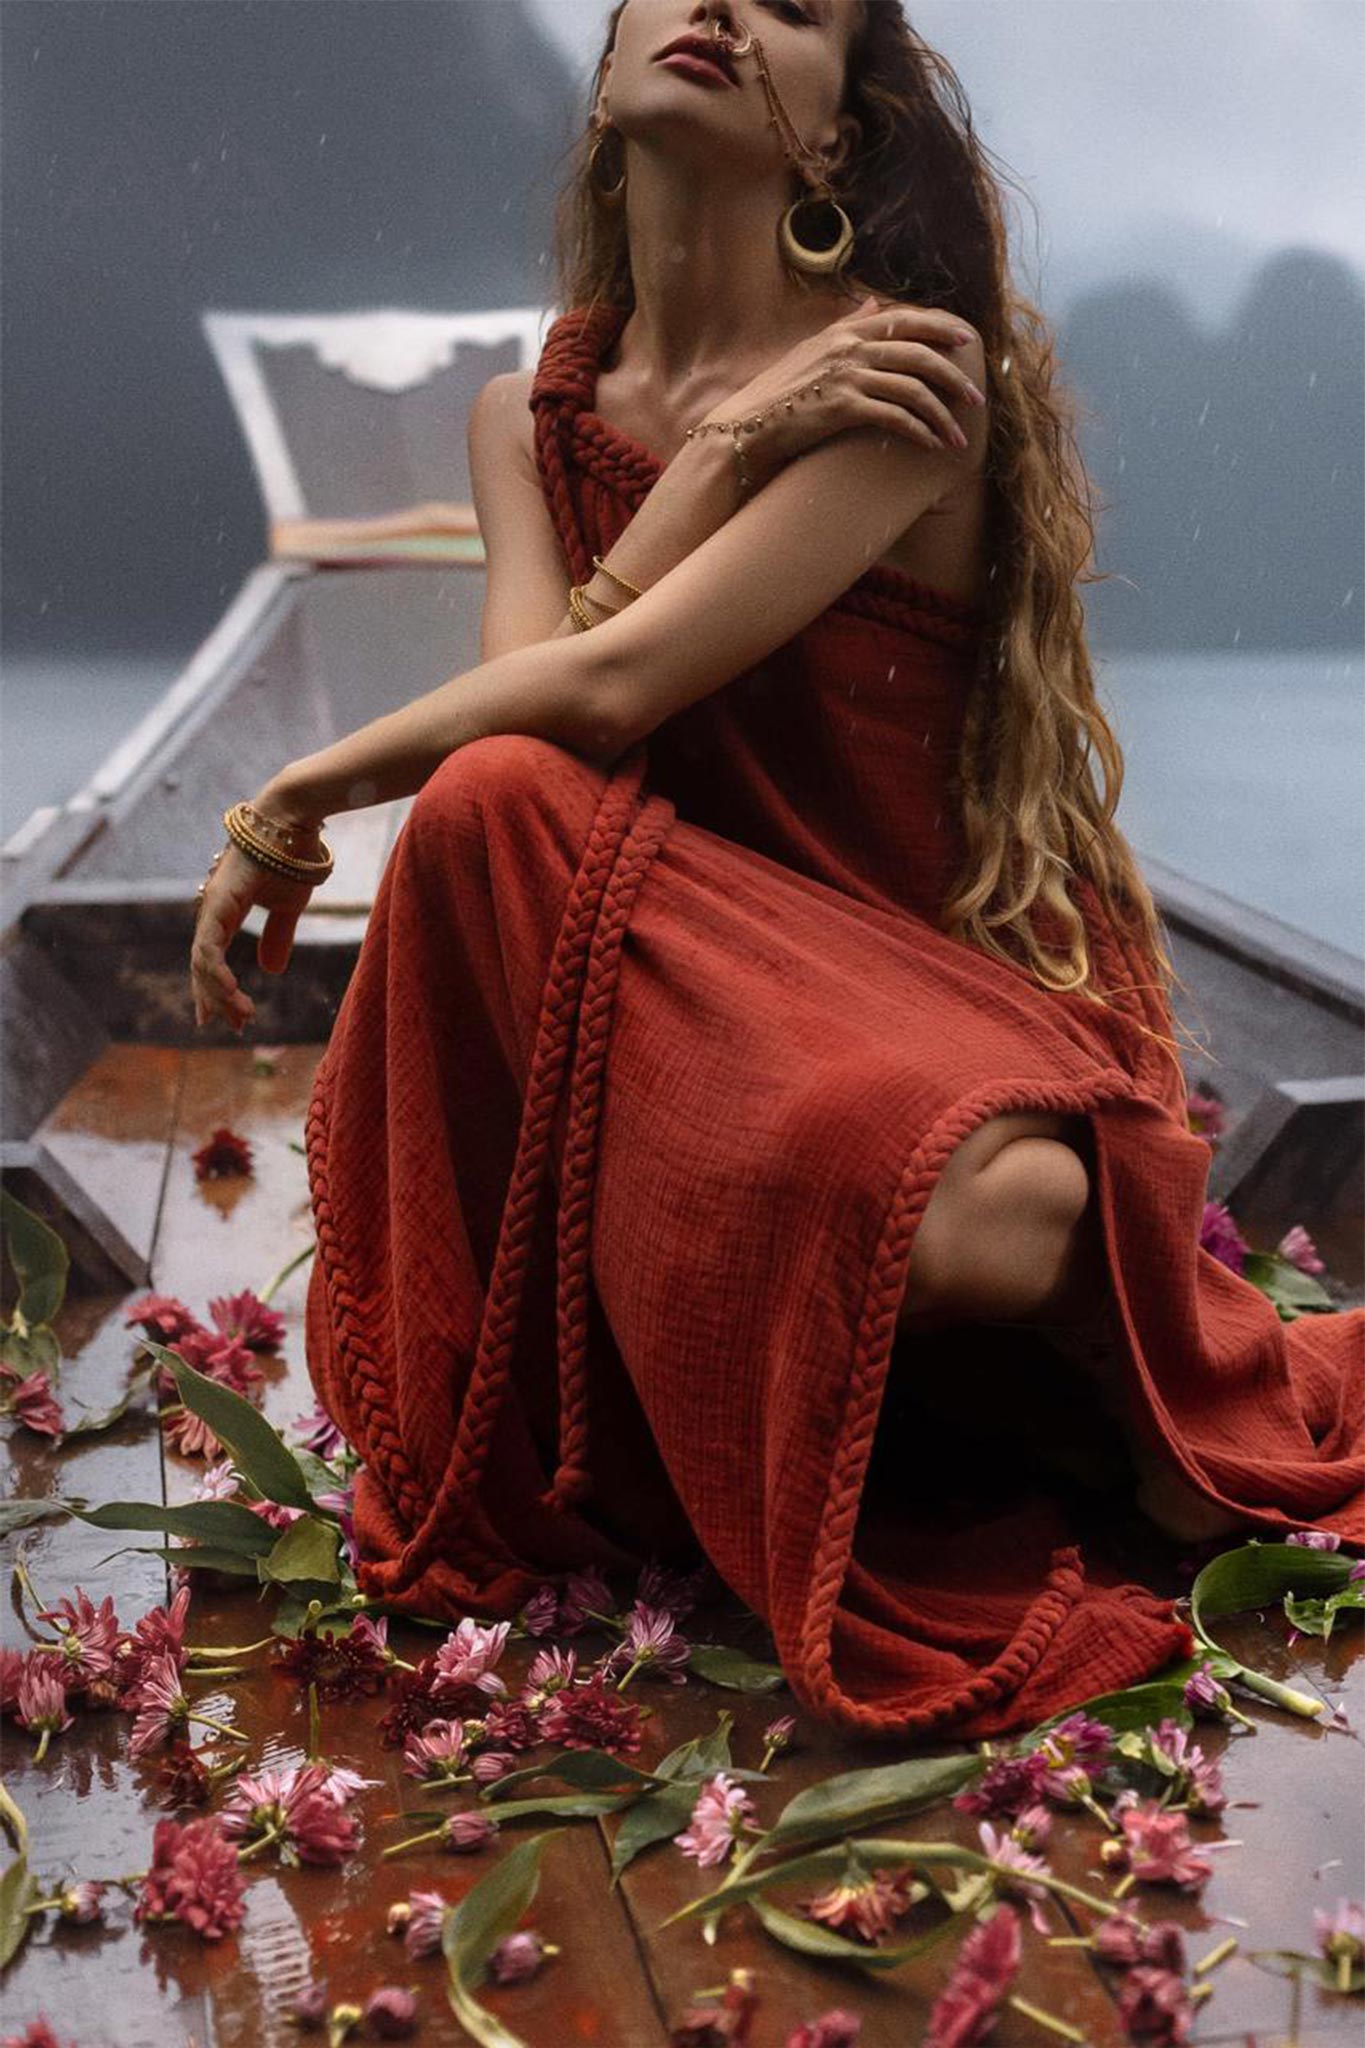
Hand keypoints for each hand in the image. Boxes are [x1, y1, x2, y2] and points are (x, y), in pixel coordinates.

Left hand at [190, 837, 317, 1034]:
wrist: (295, 822)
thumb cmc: (293, 856)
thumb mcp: (289, 907)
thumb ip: (277, 937)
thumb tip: (271, 970)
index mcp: (225, 912)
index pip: (212, 958)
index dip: (217, 989)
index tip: (228, 1018)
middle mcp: (212, 910)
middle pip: (202, 965)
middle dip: (215, 999)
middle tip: (233, 1026)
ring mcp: (212, 905)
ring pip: (202, 961)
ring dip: (219, 992)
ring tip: (241, 1015)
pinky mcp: (218, 902)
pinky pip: (209, 946)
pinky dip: (218, 972)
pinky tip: (231, 992)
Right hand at [699, 293, 985, 489]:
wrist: (749, 424)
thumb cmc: (780, 390)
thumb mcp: (814, 348)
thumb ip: (847, 324)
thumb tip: (874, 303)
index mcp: (847, 332)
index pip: (905, 321)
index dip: (940, 328)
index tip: (966, 340)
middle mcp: (851, 349)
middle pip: (919, 355)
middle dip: (953, 378)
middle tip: (974, 399)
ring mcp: (848, 377)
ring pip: (912, 389)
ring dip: (941, 415)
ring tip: (956, 437)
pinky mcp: (843, 408)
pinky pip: (894, 416)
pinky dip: (918, 431)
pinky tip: (930, 445)